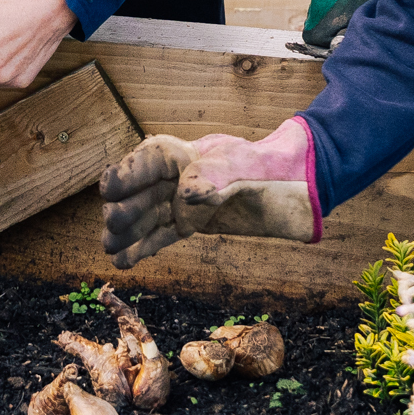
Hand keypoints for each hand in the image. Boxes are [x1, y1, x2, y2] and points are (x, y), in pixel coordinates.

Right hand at [99, 118, 318, 267]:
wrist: (305, 188)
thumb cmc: (279, 169)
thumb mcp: (253, 168)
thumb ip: (219, 175)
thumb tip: (185, 193)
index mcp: (195, 153)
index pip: (154, 158)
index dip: (130, 171)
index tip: (109, 187)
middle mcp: (185, 175)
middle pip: (146, 189)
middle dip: (126, 206)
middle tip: (111, 227)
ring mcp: (188, 200)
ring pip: (150, 214)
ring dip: (129, 231)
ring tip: (108, 248)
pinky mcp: (195, 223)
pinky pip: (164, 234)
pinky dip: (144, 247)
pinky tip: (123, 261)